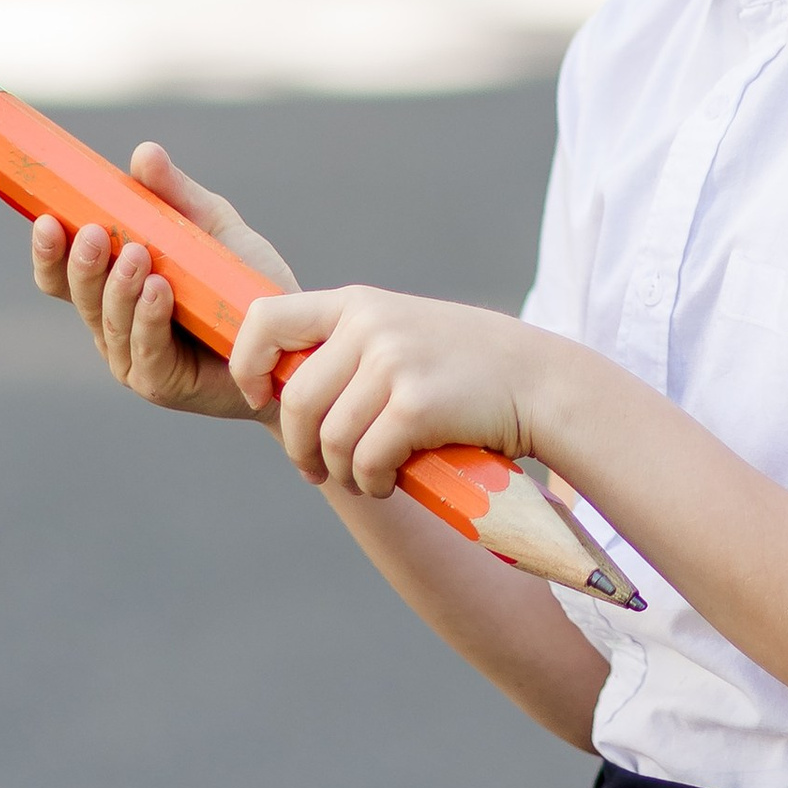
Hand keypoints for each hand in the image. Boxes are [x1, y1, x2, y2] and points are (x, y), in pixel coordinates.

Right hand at [32, 144, 292, 423]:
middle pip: (79, 296)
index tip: (47, 218)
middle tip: (93, 232)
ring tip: (136, 255)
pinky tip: (159, 290)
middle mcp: (113, 325)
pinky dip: (149, 318)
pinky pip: (147, 349)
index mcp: (112, 289)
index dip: (48, 251)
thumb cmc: (243, 282)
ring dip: (118, 287)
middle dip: (82, 264)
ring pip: (109, 321)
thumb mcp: (211, 227)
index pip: (63, 274)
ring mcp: (133, 358)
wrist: (291, 339)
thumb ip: (176, 194)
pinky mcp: (162, 382)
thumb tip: (143, 153)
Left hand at [228, 287, 534, 498]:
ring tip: (365, 477)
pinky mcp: (417, 403)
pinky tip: (391, 481)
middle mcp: (369, 325)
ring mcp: (394, 361)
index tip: (258, 397)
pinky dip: (373, 482)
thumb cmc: (468, 369)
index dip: (247, 364)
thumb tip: (279, 394)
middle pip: (295, 401)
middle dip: (299, 448)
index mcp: (357, 305)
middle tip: (315, 470)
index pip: (265, 318)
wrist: (541, 382)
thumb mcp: (401, 334)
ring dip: (341, 473)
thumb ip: (349, 349)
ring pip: (329, 439)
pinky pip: (366, 460)